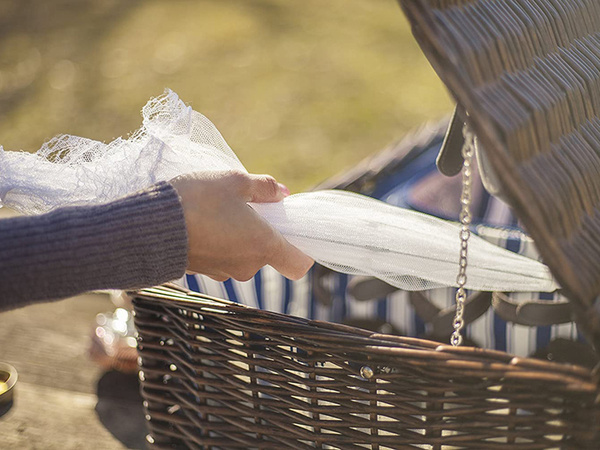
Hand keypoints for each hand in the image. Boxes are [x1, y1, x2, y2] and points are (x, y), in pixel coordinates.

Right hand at [170, 170, 313, 281]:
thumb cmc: (198, 200)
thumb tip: (283, 193)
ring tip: (217, 211)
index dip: (300, 249)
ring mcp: (224, 272)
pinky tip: (202, 222)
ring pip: (242, 254)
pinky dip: (218, 242)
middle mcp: (247, 266)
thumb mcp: (235, 181)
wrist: (148, 224)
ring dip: (237, 236)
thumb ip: (264, 188)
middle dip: (259, 231)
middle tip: (243, 206)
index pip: (298, 264)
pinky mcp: (203, 272)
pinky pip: (221, 257)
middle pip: (267, 253)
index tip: (289, 229)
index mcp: (263, 245)